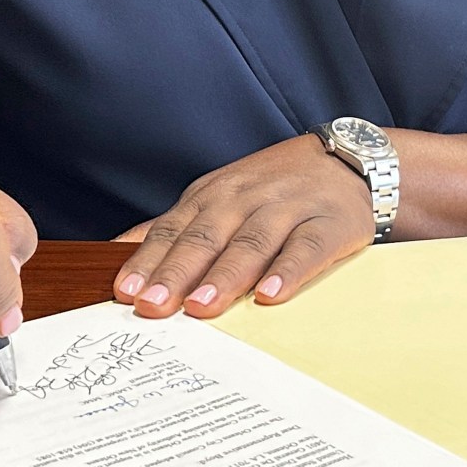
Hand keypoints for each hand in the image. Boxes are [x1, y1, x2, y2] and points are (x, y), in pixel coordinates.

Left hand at [112, 135, 373, 319]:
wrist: (347, 160)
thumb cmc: (274, 188)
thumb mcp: (219, 197)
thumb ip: (175, 228)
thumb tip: (118, 254)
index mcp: (213, 196)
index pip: (173, 229)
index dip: (148, 261)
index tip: (125, 294)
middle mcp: (245, 199)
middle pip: (205, 237)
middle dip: (176, 272)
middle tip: (152, 306)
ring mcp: (287, 209)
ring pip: (251, 243)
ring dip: (224, 275)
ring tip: (201, 306)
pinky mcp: (328, 224)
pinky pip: (306, 249)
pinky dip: (287, 272)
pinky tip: (270, 296)